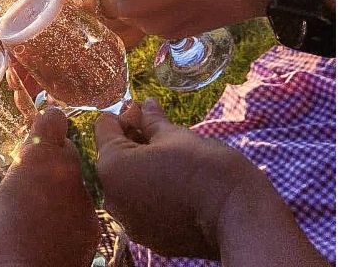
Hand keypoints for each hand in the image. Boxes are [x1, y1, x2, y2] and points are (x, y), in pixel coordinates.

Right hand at [0, 107, 98, 266]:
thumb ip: (18, 172)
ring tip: (41, 209)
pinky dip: (70, 214)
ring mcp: (84, 199)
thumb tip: (24, 168)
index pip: (53, 119)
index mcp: (39, 157)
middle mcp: (68, 171)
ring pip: (76, 181)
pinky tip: (53, 229)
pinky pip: (82, 209)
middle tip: (35, 176)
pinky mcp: (94, 225)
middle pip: (67, 151)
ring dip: (62, 188)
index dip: (47, 123)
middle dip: (54, 159)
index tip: (41, 129)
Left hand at [95, 98, 267, 258]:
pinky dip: (152, 193)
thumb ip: (151, 121)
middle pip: (113, 157)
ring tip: (170, 160)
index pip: (104, 128)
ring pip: (127, 183)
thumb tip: (145, 105)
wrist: (239, 218)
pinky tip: (176, 186)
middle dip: (132, 142)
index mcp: (111, 166)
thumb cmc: (204, 168)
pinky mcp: (149, 238)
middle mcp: (111, 197)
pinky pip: (141, 207)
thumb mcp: (175, 135)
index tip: (144, 112)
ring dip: (141, 168)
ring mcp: (129, 222)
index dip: (124, 115)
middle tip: (160, 133)